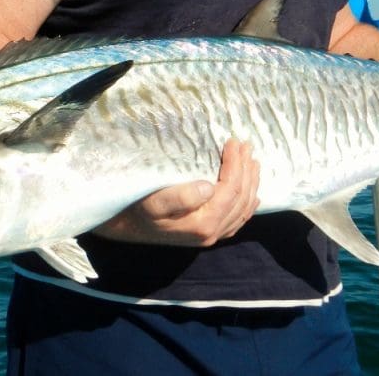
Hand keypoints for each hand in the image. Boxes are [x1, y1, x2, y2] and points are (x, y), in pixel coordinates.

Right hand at [93, 138, 260, 246]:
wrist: (126, 227)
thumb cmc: (138, 208)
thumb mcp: (154, 201)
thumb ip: (181, 197)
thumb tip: (209, 188)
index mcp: (203, 223)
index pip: (230, 189)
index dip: (236, 164)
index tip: (233, 142)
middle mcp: (212, 233)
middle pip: (241, 198)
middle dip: (246, 170)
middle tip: (246, 145)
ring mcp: (212, 236)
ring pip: (243, 209)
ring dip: (250, 184)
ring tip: (252, 161)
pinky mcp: (208, 235)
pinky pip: (237, 220)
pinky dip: (247, 205)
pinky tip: (253, 194)